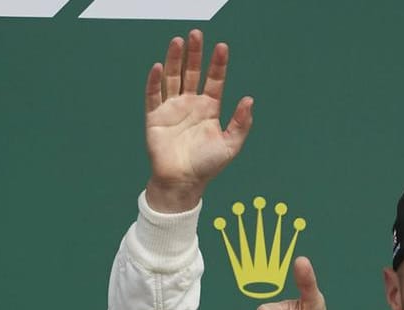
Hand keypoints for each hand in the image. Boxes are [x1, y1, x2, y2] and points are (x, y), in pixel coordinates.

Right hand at [143, 30, 252, 213]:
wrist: (183, 181)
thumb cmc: (208, 165)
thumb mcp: (231, 145)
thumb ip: (241, 123)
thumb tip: (250, 99)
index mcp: (209, 108)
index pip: (214, 80)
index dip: (217, 64)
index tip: (222, 47)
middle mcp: (190, 104)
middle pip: (192, 73)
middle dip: (195, 54)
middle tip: (197, 34)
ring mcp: (172, 108)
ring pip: (173, 78)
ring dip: (175, 60)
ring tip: (178, 41)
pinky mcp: (155, 116)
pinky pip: (153, 95)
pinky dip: (155, 81)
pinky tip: (158, 67)